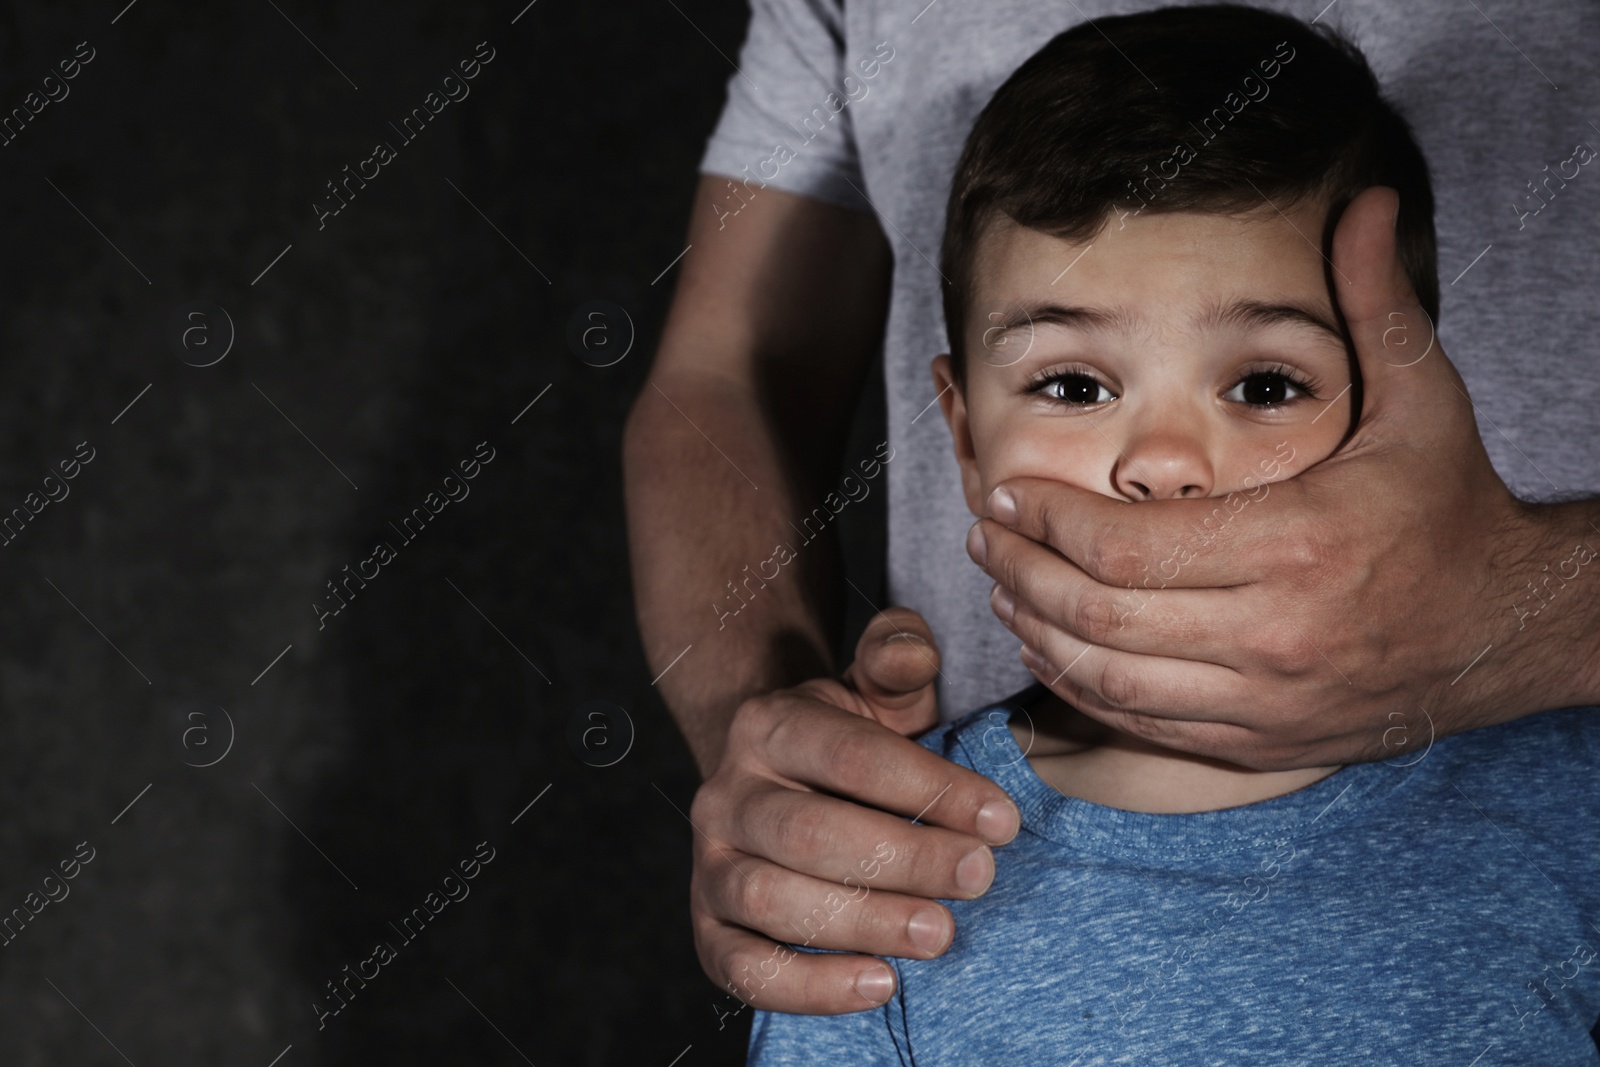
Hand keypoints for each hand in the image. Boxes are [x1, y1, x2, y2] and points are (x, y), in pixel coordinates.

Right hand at [688, 607, 1020, 1013]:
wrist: (778, 785)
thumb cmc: (848, 743)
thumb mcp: (877, 690)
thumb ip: (898, 657)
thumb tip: (912, 653)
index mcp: (767, 725)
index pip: (849, 756)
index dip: (929, 788)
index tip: (1000, 818)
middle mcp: (725, 794)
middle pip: (809, 833)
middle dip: (904, 860)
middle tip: (978, 877)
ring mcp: (710, 866)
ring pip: (773, 901)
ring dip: (863, 922)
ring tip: (939, 932)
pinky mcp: (710, 931)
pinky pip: (745, 969)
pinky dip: (810, 986)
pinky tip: (880, 984)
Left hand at [968, 186, 1587, 769]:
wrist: (1508, 629)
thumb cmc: (1452, 510)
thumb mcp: (1423, 400)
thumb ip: (1375, 303)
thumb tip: (1361, 200)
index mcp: (1299, 544)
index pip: (1126, 547)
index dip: (1048, 519)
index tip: (1007, 489)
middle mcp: (1274, 633)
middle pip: (1099, 615)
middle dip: (1021, 571)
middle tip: (985, 531)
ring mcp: (1264, 700)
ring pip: (1108, 679)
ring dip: (1037, 631)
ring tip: (1001, 584)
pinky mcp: (1260, 742)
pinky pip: (1141, 724)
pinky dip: (1081, 687)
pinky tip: (1050, 646)